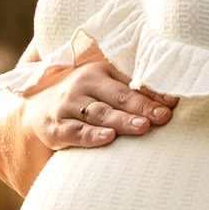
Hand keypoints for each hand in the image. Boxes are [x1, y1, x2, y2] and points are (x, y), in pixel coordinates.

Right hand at [22, 49, 177, 150]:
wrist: (35, 106)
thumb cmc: (82, 96)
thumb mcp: (103, 85)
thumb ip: (132, 89)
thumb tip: (171, 101)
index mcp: (100, 71)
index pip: (130, 82)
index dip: (153, 92)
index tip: (174, 103)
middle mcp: (83, 85)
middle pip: (118, 97)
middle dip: (142, 107)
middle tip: (163, 116)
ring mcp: (68, 106)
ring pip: (99, 114)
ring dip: (122, 121)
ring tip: (143, 127)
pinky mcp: (57, 128)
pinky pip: (76, 132)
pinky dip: (92, 136)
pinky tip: (109, 138)